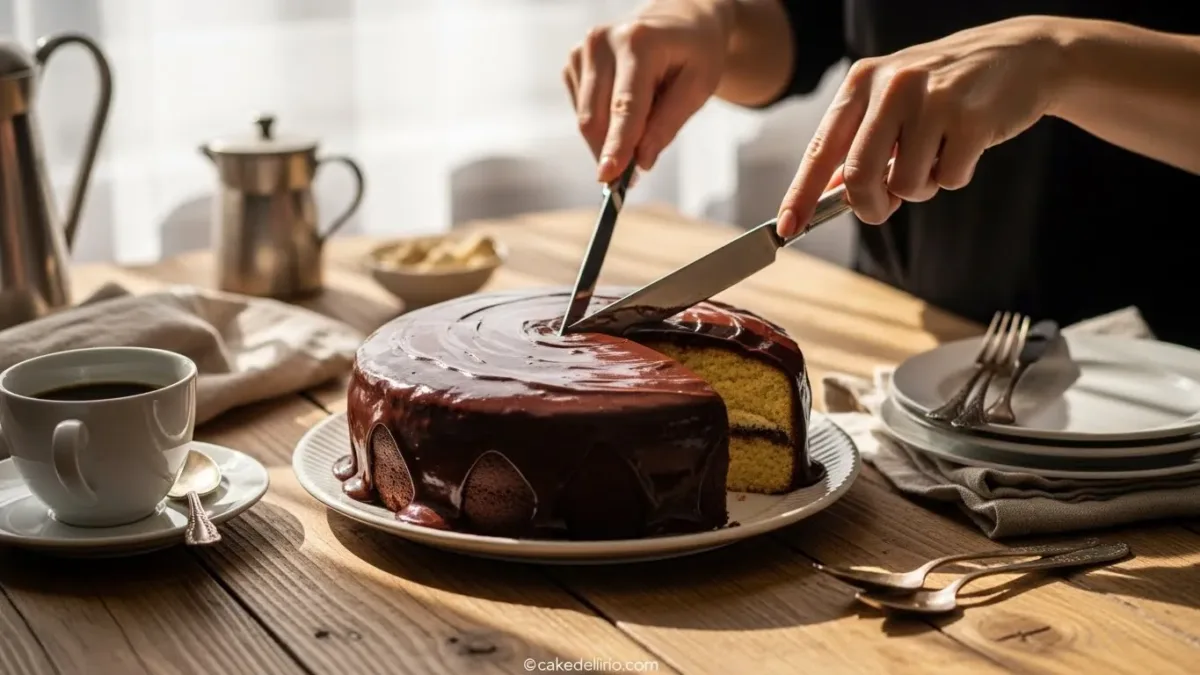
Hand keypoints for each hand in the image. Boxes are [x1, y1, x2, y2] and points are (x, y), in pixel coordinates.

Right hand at [563, 1, 731, 182]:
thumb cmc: (695, 53)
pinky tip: (626, 107)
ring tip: (644, 121)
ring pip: (586, 119)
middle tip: (630, 179)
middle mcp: (602, 41)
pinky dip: (604, 123)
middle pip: (596, 117)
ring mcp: (582, 50)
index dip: (617, 145)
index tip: (609, 177)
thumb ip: (668, 124)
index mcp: (638, 42)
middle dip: (611, 152)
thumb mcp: (698, 87)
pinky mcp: (573, 62)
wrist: (679, 20)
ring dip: (610, 138)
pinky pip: (583, 112)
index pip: (625, 106)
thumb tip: (641, 161)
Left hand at [777, 16, 1069, 235]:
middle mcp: (893, 84)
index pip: (822, 148)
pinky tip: (967, 144)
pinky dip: (955, 176)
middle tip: (885, 206)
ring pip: (906, 185)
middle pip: (859, 176)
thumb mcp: (894, 100)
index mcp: (863, 80)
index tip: (787, 229)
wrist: (1023, 54)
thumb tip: (828, 194)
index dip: (801, 195)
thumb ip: (860, 142)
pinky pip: (949, 180)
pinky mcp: (972, 119)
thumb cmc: (948, 86)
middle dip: (870, 205)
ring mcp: (933, 100)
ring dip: (921, 187)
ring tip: (938, 153)